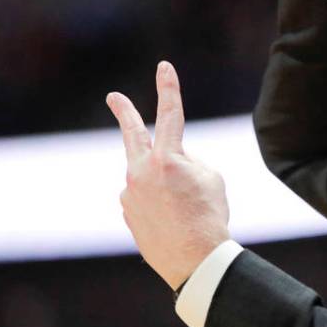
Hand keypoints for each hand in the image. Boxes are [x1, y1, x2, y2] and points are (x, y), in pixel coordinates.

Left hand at [106, 61, 229, 289]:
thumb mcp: (211, 178)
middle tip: (115, 97)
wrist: (194, 259)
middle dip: (125, 112)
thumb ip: (188, 161)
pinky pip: (145, 198)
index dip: (168, 87)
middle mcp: (141, 171)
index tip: (164, 66)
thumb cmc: (209, 216)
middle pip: (133, 134)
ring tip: (185, 208)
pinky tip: (174, 221)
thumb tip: (172, 162)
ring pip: (149, 176)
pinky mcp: (127, 211)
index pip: (170, 114)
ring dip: (166, 185)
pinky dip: (160, 204)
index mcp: (167, 158)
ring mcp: (129, 192)